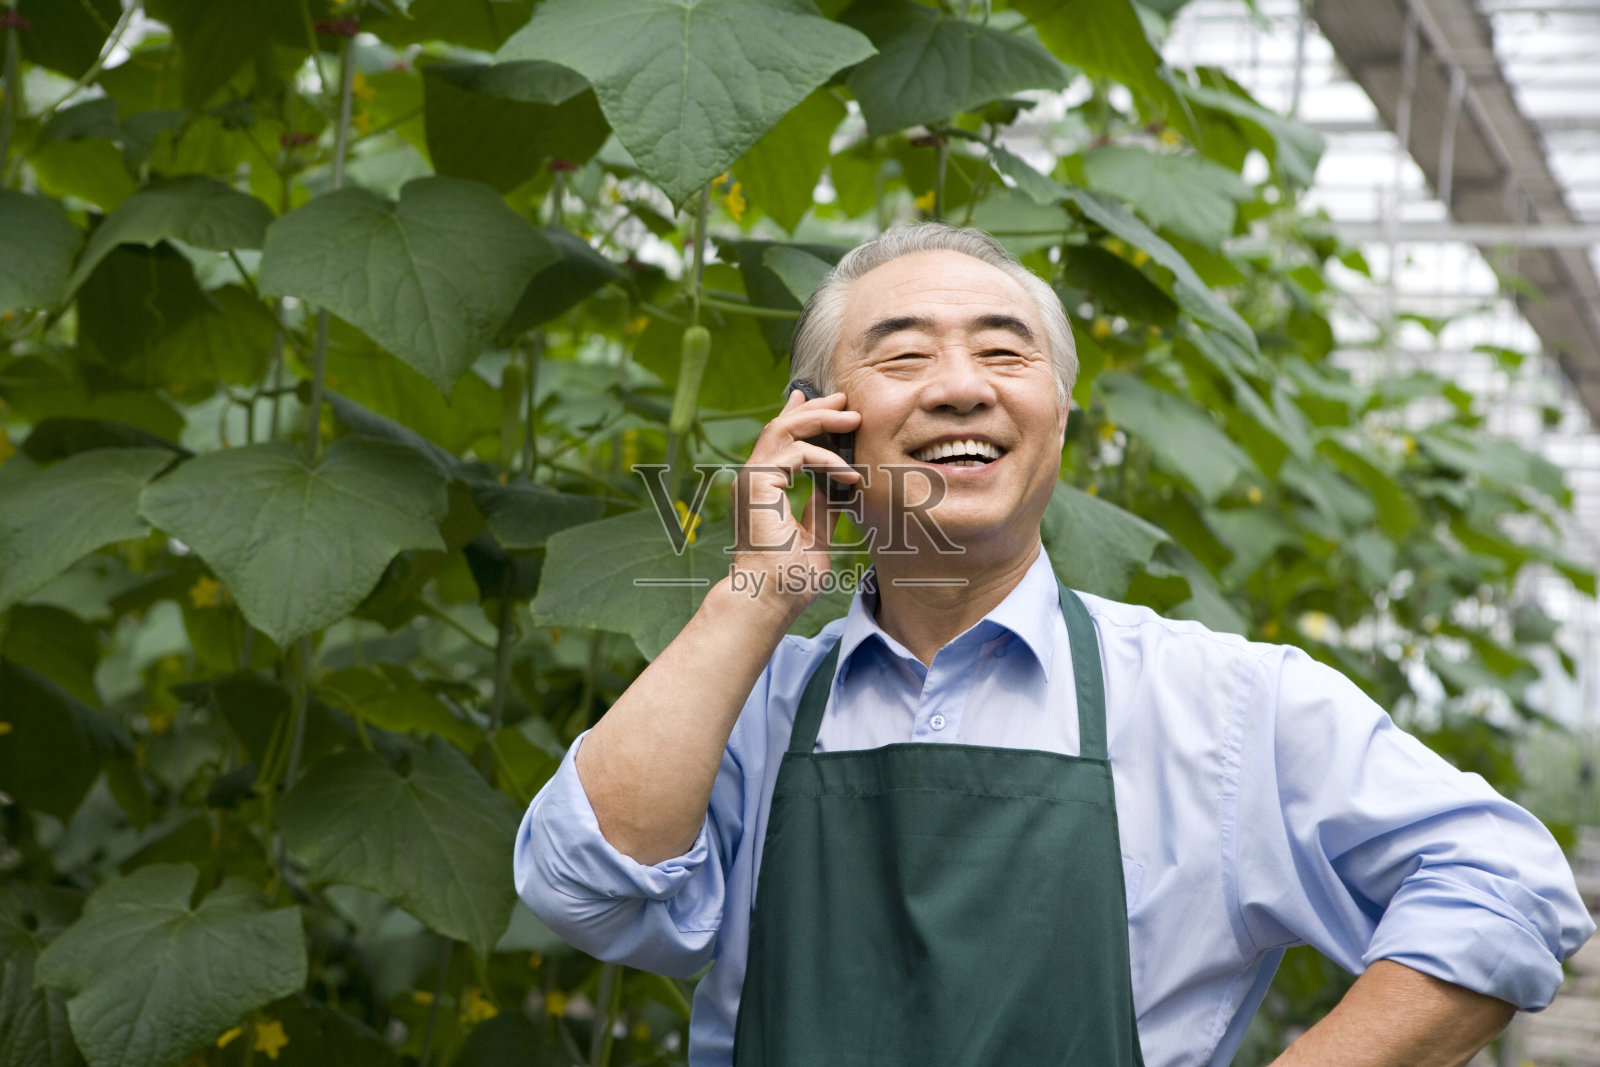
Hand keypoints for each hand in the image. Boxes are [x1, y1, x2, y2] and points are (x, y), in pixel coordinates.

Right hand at [730, 388, 860, 618]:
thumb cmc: (788, 579)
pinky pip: (797, 453)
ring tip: (853, 419)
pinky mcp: (758, 484)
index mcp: (764, 488)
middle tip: (846, 402)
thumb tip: (835, 490)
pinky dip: (827, 459)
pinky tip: (849, 474)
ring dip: (821, 419)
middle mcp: (754, 479)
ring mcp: (752, 479)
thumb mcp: (815, 537)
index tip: (831, 408)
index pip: (782, 441)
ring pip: (785, 429)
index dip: (804, 419)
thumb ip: (820, 510)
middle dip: (816, 410)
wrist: (768, 598)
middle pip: (782, 426)